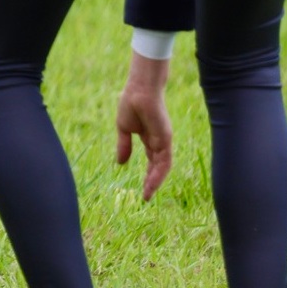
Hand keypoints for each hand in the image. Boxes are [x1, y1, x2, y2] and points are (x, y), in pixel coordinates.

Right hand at [114, 56, 173, 201]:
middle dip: (152, 181)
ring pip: (162, 167)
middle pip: (158, 165)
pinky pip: (164, 161)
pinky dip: (158, 174)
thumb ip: (124, 146)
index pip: (151, 160)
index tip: (142, 188)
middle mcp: (159, 141)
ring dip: (155, 181)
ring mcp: (164, 141)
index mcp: (149, 137)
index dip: (148, 174)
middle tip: (145, 196)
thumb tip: (120, 163)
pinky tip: (151, 184)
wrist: (139, 91)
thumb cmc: (130, 104)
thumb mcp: (124, 129)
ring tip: (147, 194)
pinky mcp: (166, 140)